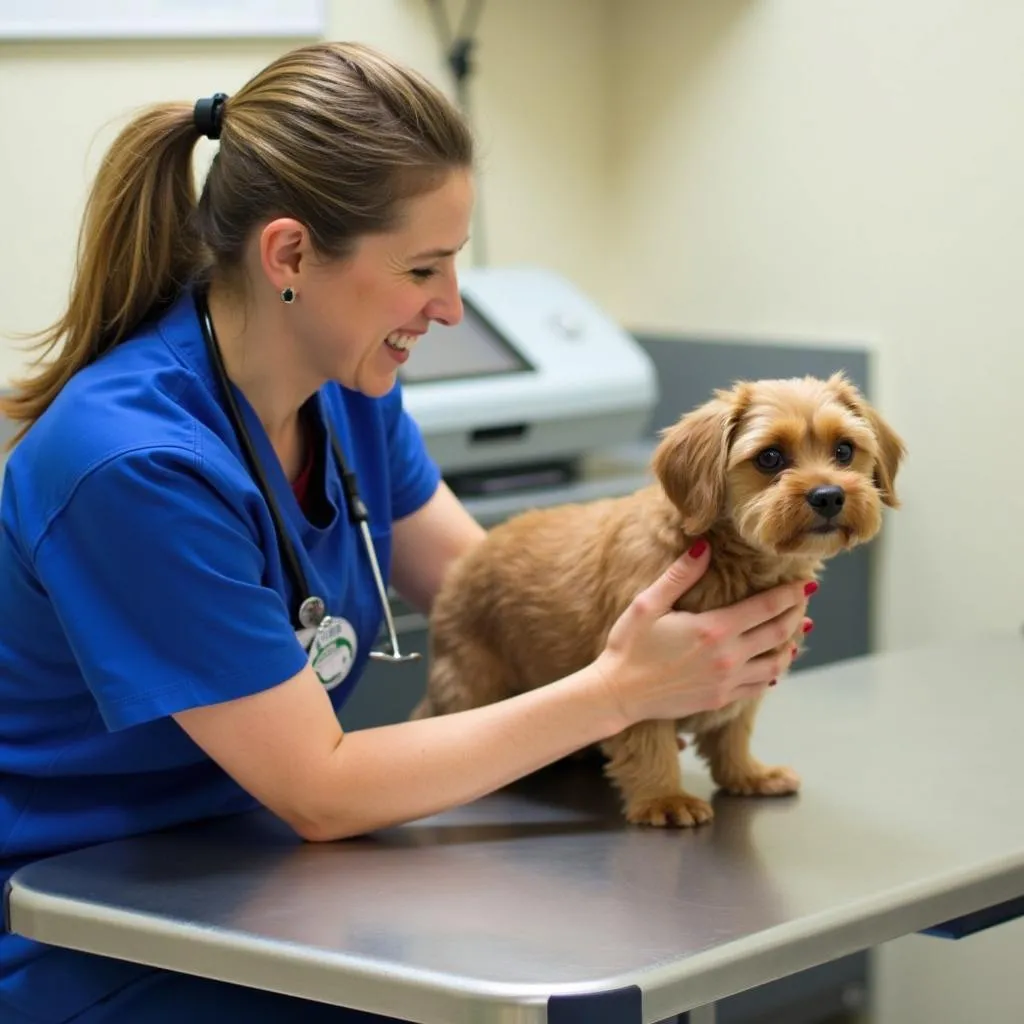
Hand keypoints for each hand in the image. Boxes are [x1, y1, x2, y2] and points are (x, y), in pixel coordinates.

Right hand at [595, 540, 811, 727]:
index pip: (766, 607)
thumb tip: (704, 547)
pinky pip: (759, 685)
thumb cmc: (629, 646)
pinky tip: (773, 662)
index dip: (790, 594)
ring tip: (797, 629)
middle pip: (779, 633)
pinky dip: (773, 671)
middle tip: (804, 599)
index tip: (805, 582)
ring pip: (776, 663)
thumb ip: (679, 576)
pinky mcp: (721, 699)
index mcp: (714, 629)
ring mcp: (727, 682)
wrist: (618, 694)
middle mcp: (728, 657)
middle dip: (796, 613)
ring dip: (791, 644)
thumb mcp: (648, 604)